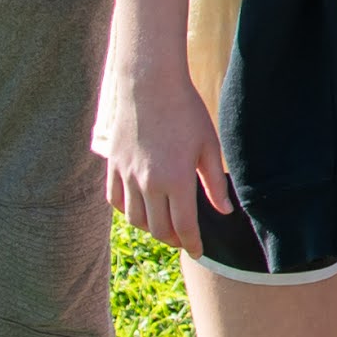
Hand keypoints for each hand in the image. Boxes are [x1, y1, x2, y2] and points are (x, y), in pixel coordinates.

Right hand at [96, 54, 230, 253]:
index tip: (198, 252)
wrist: (149, 84)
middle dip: (173, 239)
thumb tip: (224, 211)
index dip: (192, 244)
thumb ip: (214, 183)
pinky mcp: (112, 166)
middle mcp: (147, 183)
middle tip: (184, 239)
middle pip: (158, 229)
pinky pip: (115, 200)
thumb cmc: (185, 111)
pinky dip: (127, 211)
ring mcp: (126, 176)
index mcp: (176, 180)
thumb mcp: (209, 146)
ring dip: (150, 228)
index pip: (183, 226)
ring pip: (134, 219)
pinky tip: (140, 208)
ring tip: (164, 224)